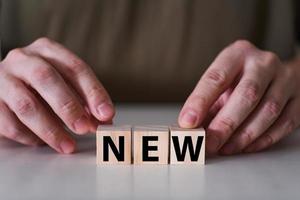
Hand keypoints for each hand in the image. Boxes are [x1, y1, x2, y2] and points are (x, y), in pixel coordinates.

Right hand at [0, 37, 114, 152]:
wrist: (4, 84)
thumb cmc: (40, 84)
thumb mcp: (64, 84)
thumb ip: (84, 100)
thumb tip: (104, 121)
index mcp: (47, 50)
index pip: (75, 67)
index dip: (93, 92)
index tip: (106, 114)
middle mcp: (23, 59)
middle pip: (47, 79)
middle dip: (69, 107)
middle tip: (85, 128)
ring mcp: (2, 78)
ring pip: (26, 104)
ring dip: (51, 128)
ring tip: (68, 145)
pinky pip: (9, 122)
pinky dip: (29, 136)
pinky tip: (42, 143)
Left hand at [178, 40, 299, 154]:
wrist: (276, 74)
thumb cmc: (241, 80)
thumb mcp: (222, 84)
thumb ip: (207, 104)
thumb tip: (191, 128)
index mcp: (237, 54)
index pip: (217, 77)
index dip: (201, 101)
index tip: (188, 122)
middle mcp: (263, 63)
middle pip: (247, 94)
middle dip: (225, 124)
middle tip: (209, 143)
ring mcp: (285, 79)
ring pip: (268, 110)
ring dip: (244, 135)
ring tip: (226, 148)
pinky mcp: (299, 98)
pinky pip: (285, 122)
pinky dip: (264, 139)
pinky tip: (247, 147)